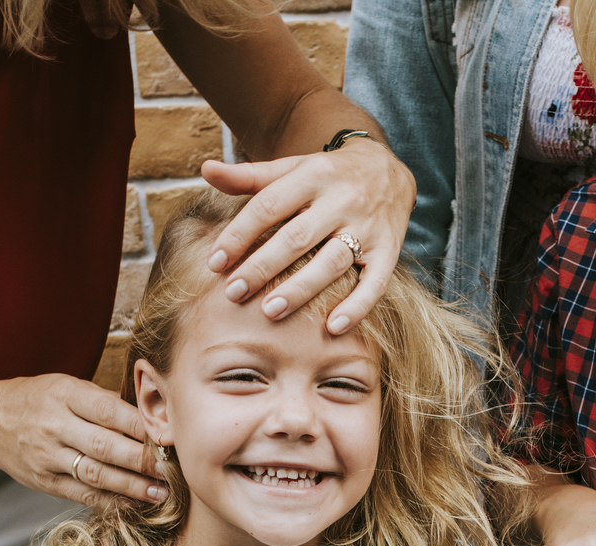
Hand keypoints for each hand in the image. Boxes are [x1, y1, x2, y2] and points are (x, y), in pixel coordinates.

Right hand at [0, 373, 163, 507]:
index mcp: (65, 395)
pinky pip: (83, 494)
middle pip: (106, 446)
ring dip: (133, 486)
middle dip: (144, 460)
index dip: (143, 426)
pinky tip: (135, 504)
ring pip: (97, 474)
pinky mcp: (44, 482)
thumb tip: (150, 416)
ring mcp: (48, 457)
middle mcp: (55, 426)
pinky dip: (111, 501)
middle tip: (174, 469)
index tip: (171, 436)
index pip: (110, 411)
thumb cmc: (34, 398)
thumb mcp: (66, 385)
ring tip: (162, 492)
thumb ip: (104, 401)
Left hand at [200, 136, 414, 334]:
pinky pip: (376, 283)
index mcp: (312, 175)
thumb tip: (206, 170)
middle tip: (234, 293)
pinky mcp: (389, 250)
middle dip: (263, 267)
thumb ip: (250, 176)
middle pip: (297, 237)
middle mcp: (341, 199)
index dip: (240, 235)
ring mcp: (368, 226)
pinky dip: (357, 307)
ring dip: (301, 289)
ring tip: (271, 312)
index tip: (216, 263)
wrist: (388, 169)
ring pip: (332, 261)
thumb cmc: (327, 175)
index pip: (269, 206)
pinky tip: (333, 328)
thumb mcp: (292, 168)